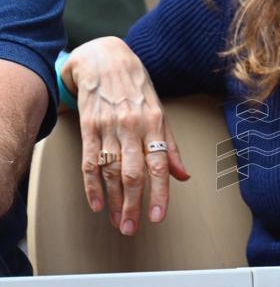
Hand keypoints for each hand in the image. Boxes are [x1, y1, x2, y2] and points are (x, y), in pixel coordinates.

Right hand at [62, 37, 188, 234]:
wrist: (105, 59)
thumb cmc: (137, 88)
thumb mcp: (161, 113)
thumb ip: (171, 147)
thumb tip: (183, 176)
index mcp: (155, 125)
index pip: (159, 166)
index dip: (159, 194)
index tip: (157, 217)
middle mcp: (132, 127)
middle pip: (132, 174)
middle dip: (132, 205)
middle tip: (131, 227)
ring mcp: (108, 127)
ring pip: (110, 171)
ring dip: (113, 200)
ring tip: (116, 221)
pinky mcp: (88, 127)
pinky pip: (89, 161)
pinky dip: (91, 185)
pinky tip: (96, 203)